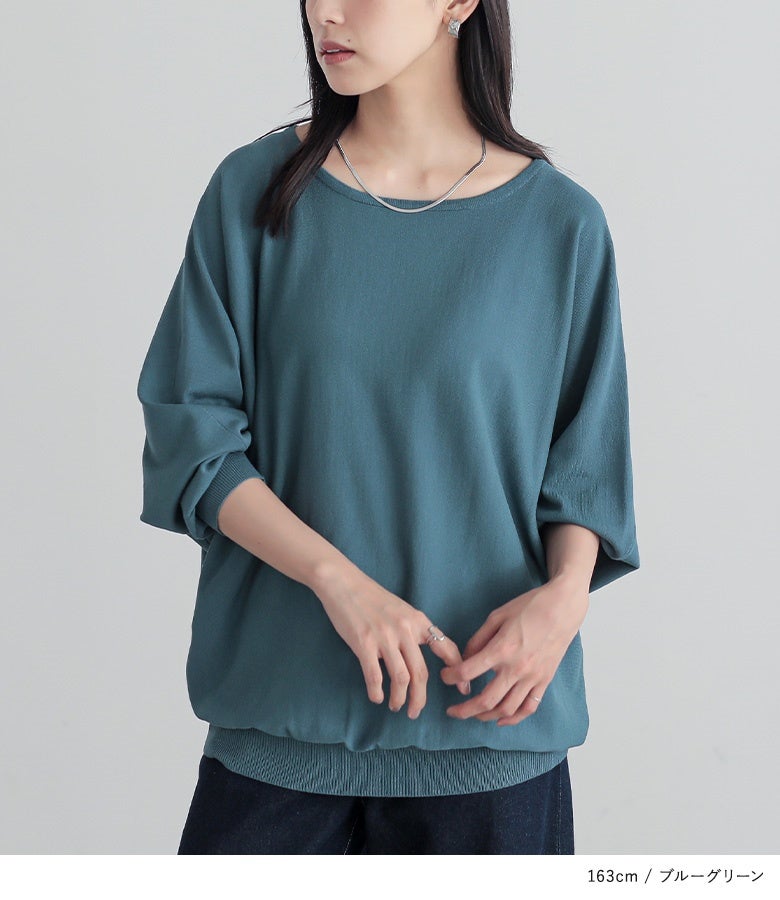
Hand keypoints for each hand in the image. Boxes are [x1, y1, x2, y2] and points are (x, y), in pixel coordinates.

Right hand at [314, 565, 470, 718]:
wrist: (343, 583)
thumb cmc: (372, 598)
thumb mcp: (402, 610)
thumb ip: (414, 631)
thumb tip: (420, 660)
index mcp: (419, 620)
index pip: (447, 649)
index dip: (458, 671)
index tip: (463, 689)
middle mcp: (406, 629)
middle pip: (421, 674)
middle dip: (420, 699)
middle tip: (415, 712)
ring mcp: (385, 637)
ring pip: (401, 678)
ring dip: (399, 698)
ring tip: (396, 706)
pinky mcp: (364, 643)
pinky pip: (375, 676)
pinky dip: (377, 692)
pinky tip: (377, 697)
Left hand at [439, 575, 588, 725]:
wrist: (562, 608)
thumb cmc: (529, 607)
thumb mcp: (497, 616)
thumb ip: (478, 639)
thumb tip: (465, 658)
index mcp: (502, 649)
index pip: (469, 671)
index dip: (451, 677)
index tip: (445, 677)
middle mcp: (517, 668)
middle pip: (486, 700)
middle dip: (465, 710)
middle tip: (452, 711)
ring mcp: (532, 678)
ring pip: (506, 709)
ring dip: (486, 716)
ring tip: (474, 715)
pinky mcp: (544, 681)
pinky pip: (528, 708)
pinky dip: (514, 718)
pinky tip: (501, 719)